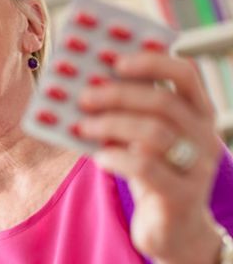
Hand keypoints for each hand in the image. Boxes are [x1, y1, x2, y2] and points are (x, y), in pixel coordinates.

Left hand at [77, 51, 222, 262]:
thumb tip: (87, 83)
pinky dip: (117, 158)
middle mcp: (204, 135)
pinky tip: (98, 157)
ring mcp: (197, 167)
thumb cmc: (153, 172)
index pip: (185, 74)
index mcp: (197, 112)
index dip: (152, 61)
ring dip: (112, 125)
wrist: (174, 228)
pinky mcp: (182, 196)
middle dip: (119, 95)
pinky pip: (147, 169)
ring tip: (82, 125)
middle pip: (163, 102)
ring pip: (154, 134)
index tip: (116, 59)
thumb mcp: (144, 138)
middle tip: (84, 95)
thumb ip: (128, 113)